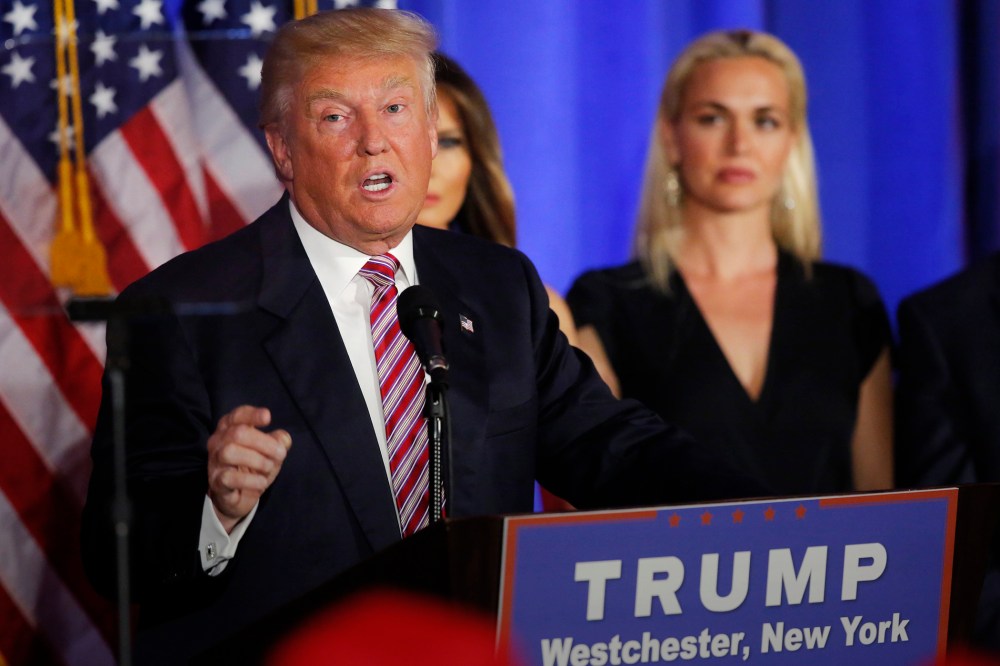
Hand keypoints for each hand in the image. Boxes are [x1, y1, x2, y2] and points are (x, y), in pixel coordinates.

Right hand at [207, 405, 291, 532]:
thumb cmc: (254, 466)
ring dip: (257, 460)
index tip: (268, 417)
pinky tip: (262, 482)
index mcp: (230, 428)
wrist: (239, 496)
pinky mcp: (217, 481)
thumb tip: (284, 438)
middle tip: (280, 454)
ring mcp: (215, 461)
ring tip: (269, 468)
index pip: (237, 415)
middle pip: (237, 433)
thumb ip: (278, 442)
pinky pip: (229, 478)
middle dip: (264, 442)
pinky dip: (250, 480)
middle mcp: (218, 442)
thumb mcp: (270, 452)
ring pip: (229, 452)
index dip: (252, 415)